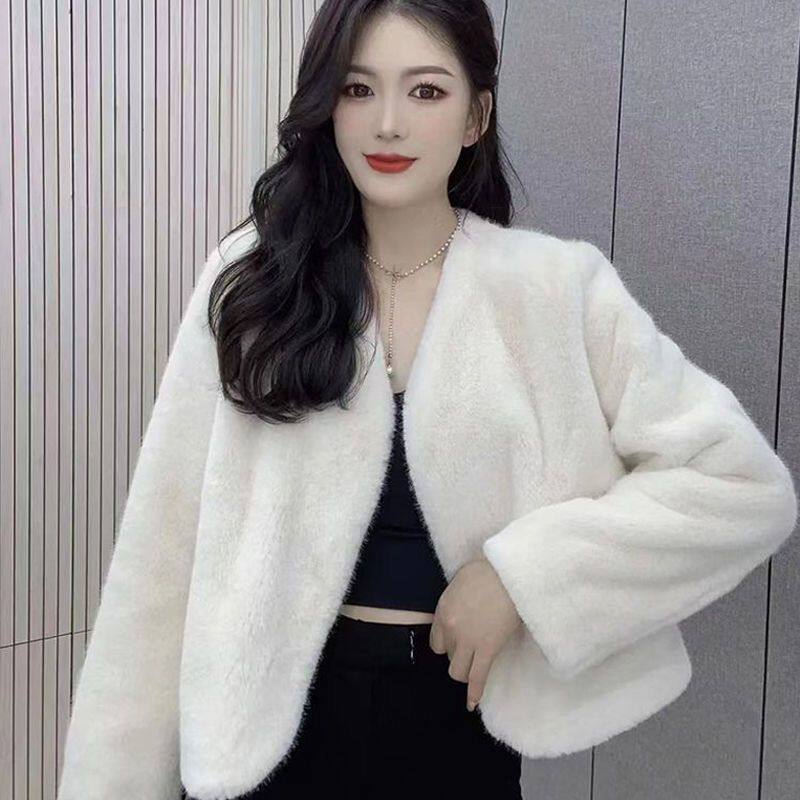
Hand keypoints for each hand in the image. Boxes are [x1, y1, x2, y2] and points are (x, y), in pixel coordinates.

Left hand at [429, 557, 521, 711]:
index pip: (436, 642)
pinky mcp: (488, 649)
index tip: (457, 642)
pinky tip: (471, 705)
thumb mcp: (460, 582)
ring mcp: (468, 642)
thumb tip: (460, 608)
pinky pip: (478, 677)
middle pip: (447, 657)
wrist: (508, 574)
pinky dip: (475, 694)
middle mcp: (451, 630)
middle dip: (457, 656)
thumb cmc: (487, 572)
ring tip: (474, 668)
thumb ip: (455, 601)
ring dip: (466, 671)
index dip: (447, 644)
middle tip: (471, 650)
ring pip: (459, 671)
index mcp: (442, 612)